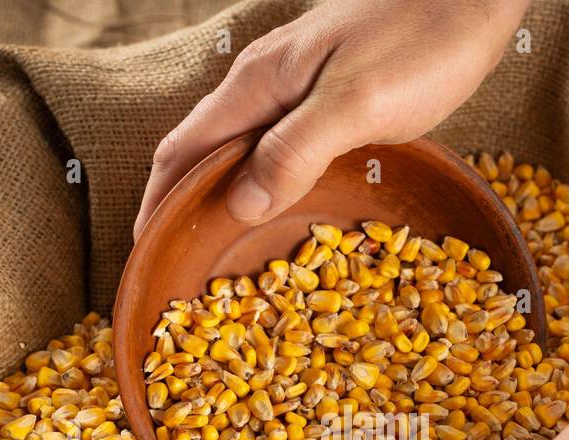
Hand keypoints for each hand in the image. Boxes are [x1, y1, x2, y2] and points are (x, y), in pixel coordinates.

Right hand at [133, 0, 531, 238]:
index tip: (146, 255)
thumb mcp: (357, 104)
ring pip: (242, 152)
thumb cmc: (422, 42)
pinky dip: (267, 186)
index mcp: (258, 85)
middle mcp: (266, 86)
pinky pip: (279, 150)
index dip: (158, 202)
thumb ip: (295, 150)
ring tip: (222, 253)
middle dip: (183, 207)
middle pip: (203, 153)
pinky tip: (283, 213)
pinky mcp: (330, 99)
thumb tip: (241, 204)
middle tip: (181, 268)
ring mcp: (298, 90)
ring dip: (226, 200)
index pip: (182, 149)